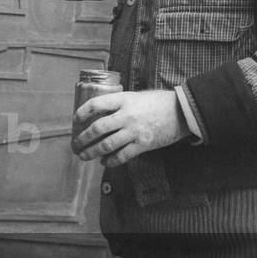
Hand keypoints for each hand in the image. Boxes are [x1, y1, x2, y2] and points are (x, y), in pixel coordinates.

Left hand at [71, 90, 188, 166]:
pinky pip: (122, 155)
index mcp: (124, 99)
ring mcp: (134, 131)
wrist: (181, 112)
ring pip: (107, 145)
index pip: (96, 104)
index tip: (75, 119)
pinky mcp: (143, 144)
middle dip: (83, 138)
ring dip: (92, 152)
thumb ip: (121, 103)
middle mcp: (127, 115)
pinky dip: (110, 161)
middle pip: (98, 128)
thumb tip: (102, 112)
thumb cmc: (158, 101)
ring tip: (84, 156)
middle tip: (75, 144)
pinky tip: (104, 162)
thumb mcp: (136, 96)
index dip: (82, 112)